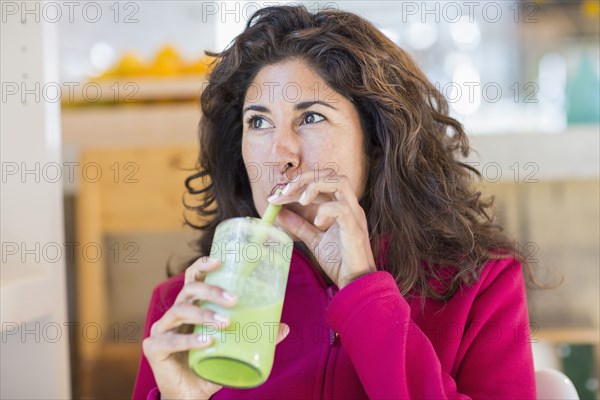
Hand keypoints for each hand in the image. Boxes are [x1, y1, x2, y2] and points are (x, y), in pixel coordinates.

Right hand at [142, 257, 290, 399]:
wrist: (190, 396)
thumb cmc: (209, 366)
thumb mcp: (235, 349)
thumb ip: (255, 337)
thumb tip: (285, 327)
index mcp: (191, 307)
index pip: (194, 279)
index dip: (203, 266)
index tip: (220, 261)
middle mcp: (174, 314)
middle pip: (188, 290)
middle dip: (211, 291)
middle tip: (234, 300)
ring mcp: (161, 329)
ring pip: (180, 311)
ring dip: (204, 314)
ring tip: (224, 323)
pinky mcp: (153, 347)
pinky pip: (170, 340)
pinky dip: (189, 340)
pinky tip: (207, 342)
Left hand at [268, 169, 376, 289]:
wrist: (356, 282)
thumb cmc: (340, 261)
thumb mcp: (314, 239)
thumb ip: (299, 225)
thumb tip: (279, 214)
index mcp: (342, 205)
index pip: (321, 181)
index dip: (298, 183)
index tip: (277, 196)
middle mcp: (350, 205)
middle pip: (331, 174)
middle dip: (305, 178)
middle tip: (284, 192)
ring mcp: (354, 215)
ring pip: (339, 182)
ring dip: (316, 185)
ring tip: (301, 200)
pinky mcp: (354, 228)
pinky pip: (341, 208)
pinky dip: (326, 210)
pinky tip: (316, 222)